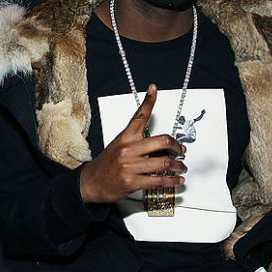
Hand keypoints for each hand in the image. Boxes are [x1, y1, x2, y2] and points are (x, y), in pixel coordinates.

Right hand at [79, 84, 186, 203]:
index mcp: (125, 137)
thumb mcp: (119, 147)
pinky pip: (158, 180)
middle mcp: (128, 149)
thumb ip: (139, 144)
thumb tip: (162, 148)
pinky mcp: (132, 182)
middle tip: (181, 150)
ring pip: (164, 162)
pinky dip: (172, 181)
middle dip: (177, 147)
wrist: (90, 182)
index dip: (148, 101)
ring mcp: (130, 166)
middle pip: (162, 141)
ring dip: (178, 165)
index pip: (139, 116)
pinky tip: (177, 180)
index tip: (153, 89)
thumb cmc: (106, 165)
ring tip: (181, 167)